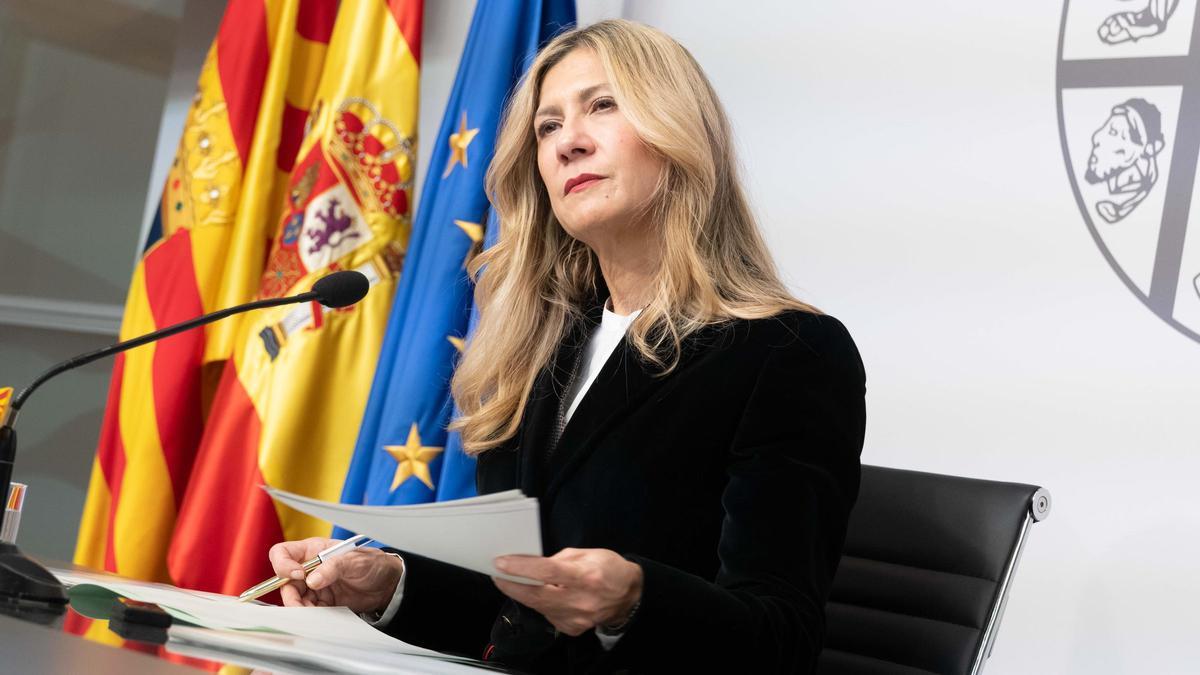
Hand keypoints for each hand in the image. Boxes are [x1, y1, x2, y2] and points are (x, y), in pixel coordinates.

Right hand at [267, 537, 403, 613]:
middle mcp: (309, 568)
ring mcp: (315, 586)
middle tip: (300, 605)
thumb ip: (332, 567)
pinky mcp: (322, 602)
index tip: (298, 574)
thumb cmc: (371, 563)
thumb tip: (311, 580)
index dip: (283, 565)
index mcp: (313, 550)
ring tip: (313, 613)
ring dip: (300, 607)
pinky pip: (309, 609)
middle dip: (290, 594)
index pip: (283, 553)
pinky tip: (319, 616)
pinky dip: (310, 615)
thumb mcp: (353, 560)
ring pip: (295, 598)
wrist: (386, 584)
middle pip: (285, 581)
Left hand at [492, 548, 642, 636]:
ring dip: (524, 594)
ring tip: (514, 580)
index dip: (521, 569)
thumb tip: (535, 565)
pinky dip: (540, 603)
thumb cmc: (609, 569)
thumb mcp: (588, 553)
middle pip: (536, 595)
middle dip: (512, 585)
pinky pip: (547, 615)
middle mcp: (580, 601)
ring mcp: (575, 618)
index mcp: (585, 577)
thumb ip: (559, 559)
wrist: (628, 597)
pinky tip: (541, 594)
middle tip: (498, 574)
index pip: (547, 573)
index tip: (501, 563)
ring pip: (539, 607)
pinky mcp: (571, 628)